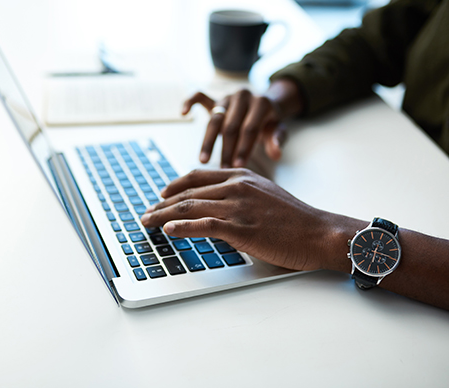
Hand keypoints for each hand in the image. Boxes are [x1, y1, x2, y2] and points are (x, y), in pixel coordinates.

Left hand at [141, 168, 357, 271]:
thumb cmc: (293, 217)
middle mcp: (236, 186)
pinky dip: (182, 228)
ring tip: (147, 223)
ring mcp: (238, 206)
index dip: (174, 185)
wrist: (318, 231)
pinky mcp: (242, 228)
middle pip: (188, 192)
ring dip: (163, 216)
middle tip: (146, 213)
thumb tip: (216, 204)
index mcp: (241, 176)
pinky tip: (168, 231)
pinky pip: (204, 225)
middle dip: (162, 204)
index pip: (197, 177)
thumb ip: (239, 193)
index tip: (161, 195)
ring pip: (190, 207)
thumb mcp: (264, 194)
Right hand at [182, 79, 304, 167]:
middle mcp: (243, 96)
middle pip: (231, 125)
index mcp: (261, 102)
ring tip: (203, 161)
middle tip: (223, 169)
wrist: (264, 104)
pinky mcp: (215, 98)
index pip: (250, 128)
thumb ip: (277, 139)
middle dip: (227, 150)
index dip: (244, 148)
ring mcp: (227, 96)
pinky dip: (189, 101)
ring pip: (214, 118)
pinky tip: (183, 114)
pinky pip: (199, 96)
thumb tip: (276, 154)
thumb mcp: (278, 129)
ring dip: (208, 142)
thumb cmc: (270, 122)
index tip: (238, 167)